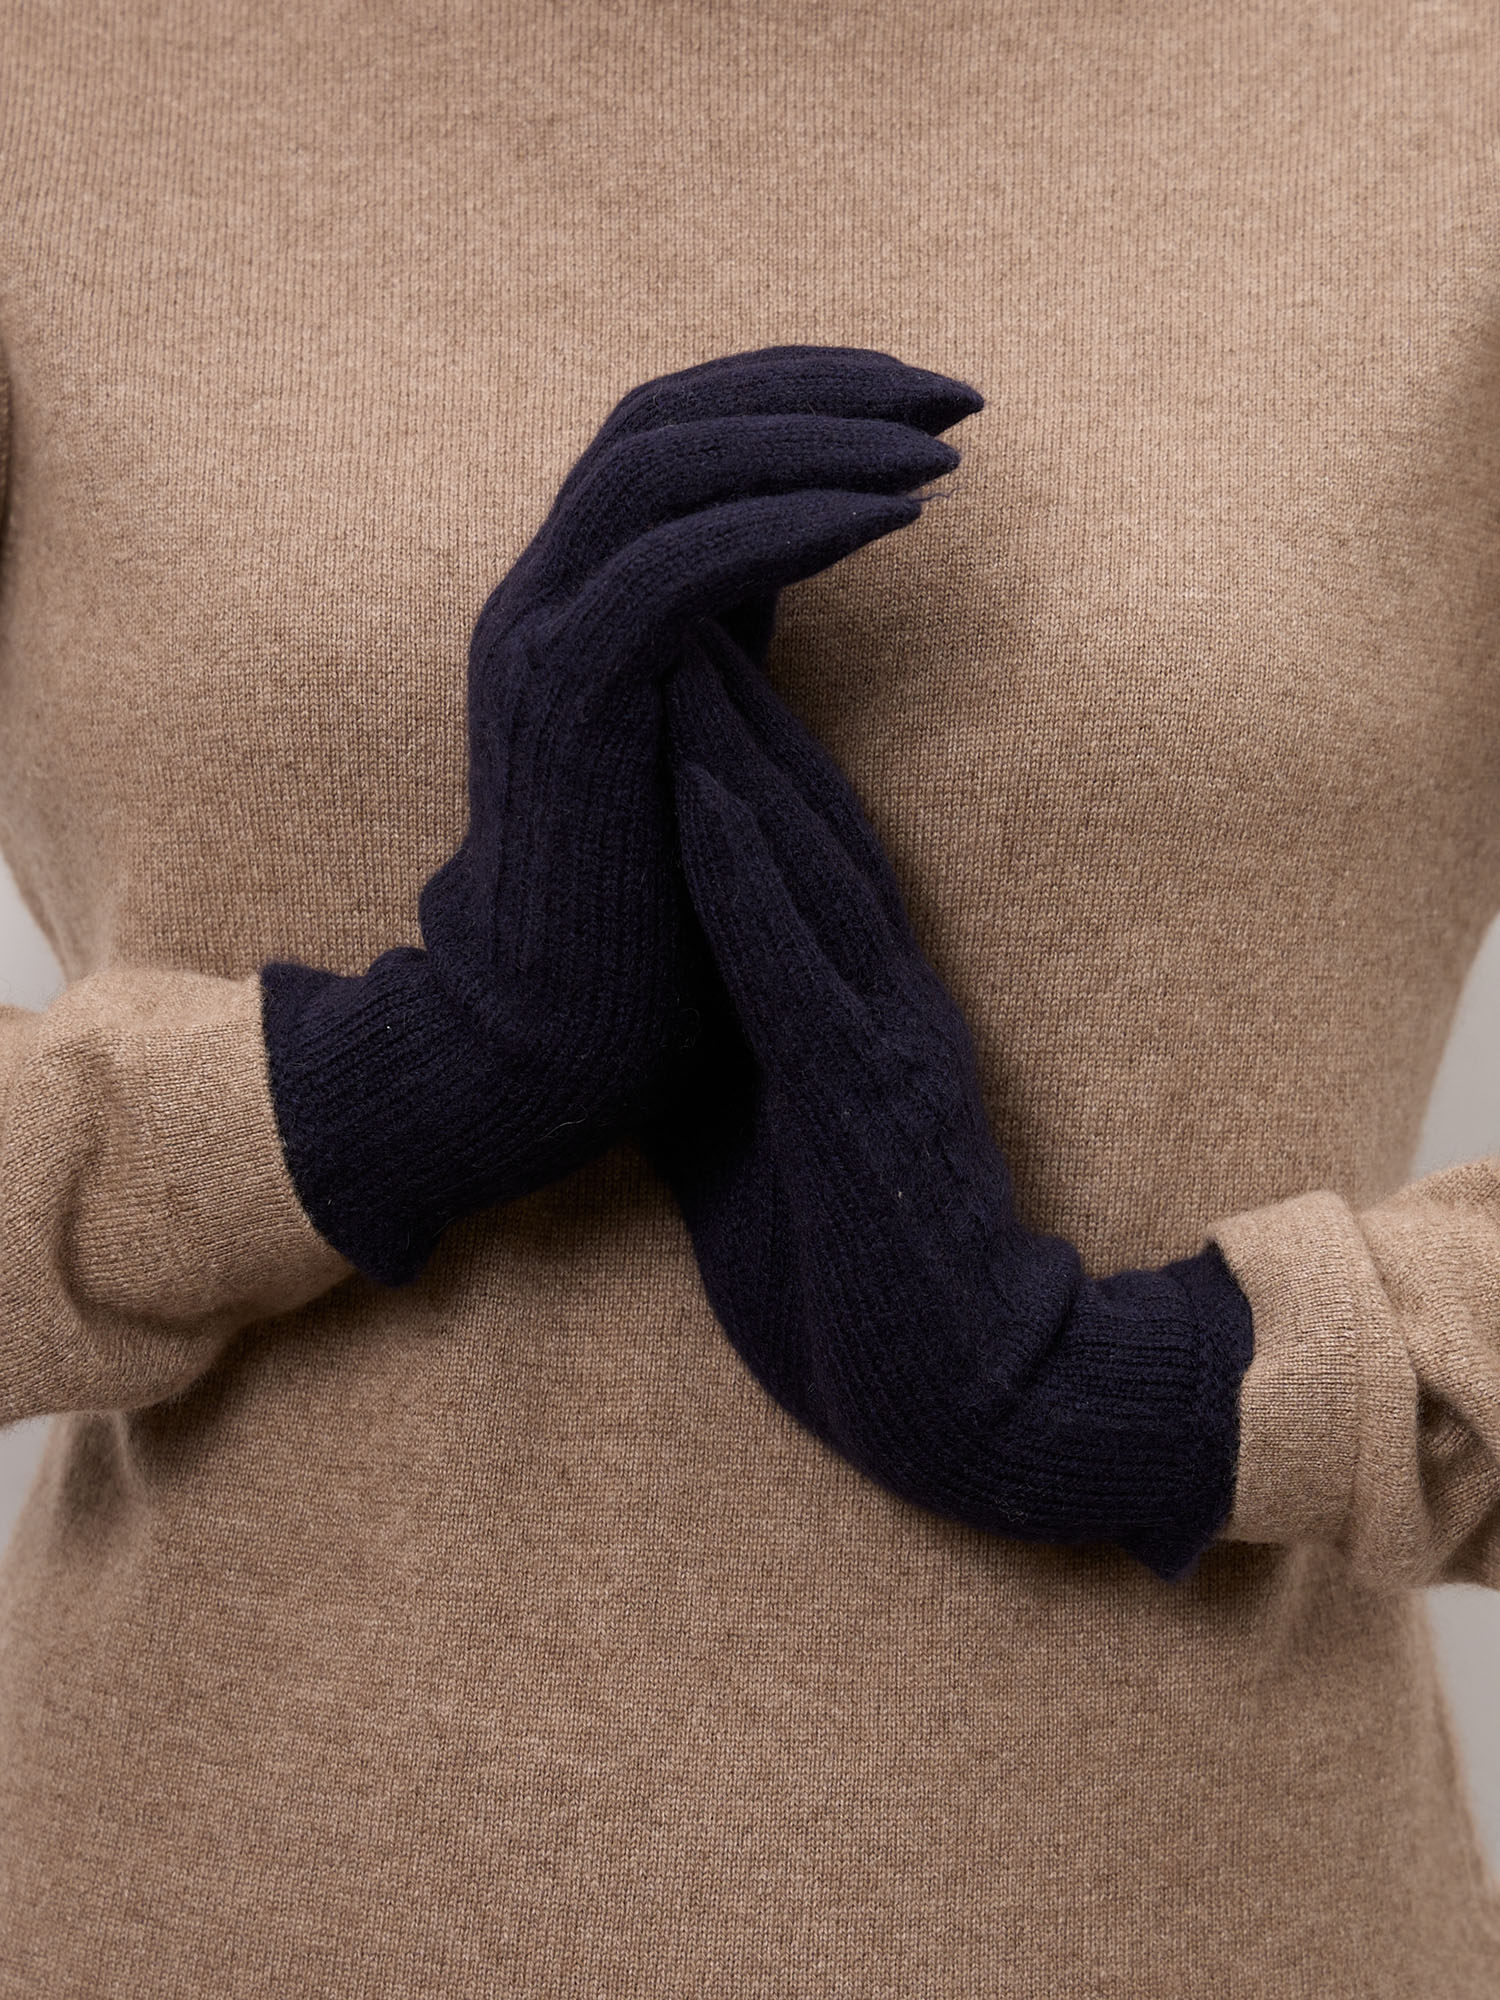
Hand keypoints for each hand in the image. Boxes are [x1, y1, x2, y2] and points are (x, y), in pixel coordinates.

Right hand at [260, 345, 981, 1282]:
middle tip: (952, 396)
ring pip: (660, 468)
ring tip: (940, 451)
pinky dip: (787, 523)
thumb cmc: (649, 914)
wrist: (552, 1048)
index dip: (797, 394)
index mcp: (570, 598)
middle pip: (663, 418)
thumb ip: (725, 633)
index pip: (671, 432)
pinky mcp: (563, 704)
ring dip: (812, 440)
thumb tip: (800, 537)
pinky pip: (672, 568)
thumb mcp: (697, 738)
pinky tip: (893, 518)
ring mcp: (537, 642)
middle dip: (817, 388)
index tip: (924, 403)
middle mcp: (538, 596)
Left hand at [641, 626, 1252, 1582]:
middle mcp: (867, 987)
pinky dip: (747, 876)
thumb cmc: (846, 1269)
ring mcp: (877, 1034)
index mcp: (836, 995)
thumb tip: (654, 991)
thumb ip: (723, 1047)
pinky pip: (799, 968)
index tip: (661, 624)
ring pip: (806, 857)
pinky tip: (701, 795)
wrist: (951, 1398)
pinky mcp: (870, 1100)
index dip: (719, 726)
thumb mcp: (758, 1138)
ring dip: (739, 740)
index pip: (776, 837)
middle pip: (795, 809)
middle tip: (681, 558)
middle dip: (731, 684)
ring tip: (681, 620)